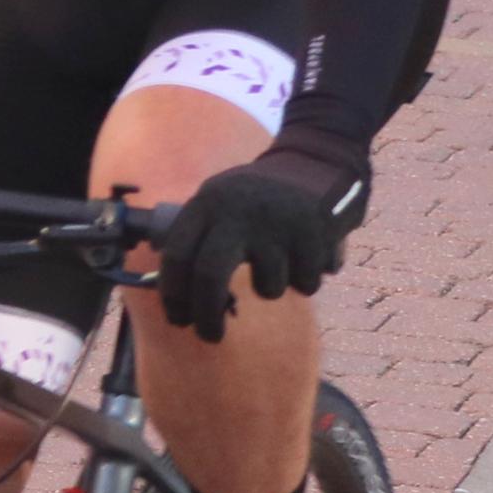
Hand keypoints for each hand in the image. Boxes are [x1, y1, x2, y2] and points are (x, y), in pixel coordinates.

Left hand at [152, 128, 368, 341]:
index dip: (173, 293)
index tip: (177, 318)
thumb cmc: (263, 193)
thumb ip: (202, 239)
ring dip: (274, 286)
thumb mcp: (222, 200)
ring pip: (268, 288)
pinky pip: (306, 283)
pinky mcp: (313, 232)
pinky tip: (310, 251)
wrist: (319, 156)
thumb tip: (177, 295)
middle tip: (210, 336)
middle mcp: (238, 210)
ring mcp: (276, 221)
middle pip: (209, 276)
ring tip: (282, 260)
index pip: (177, 253)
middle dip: (206, 315)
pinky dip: (308, 276)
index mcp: (209, 201)